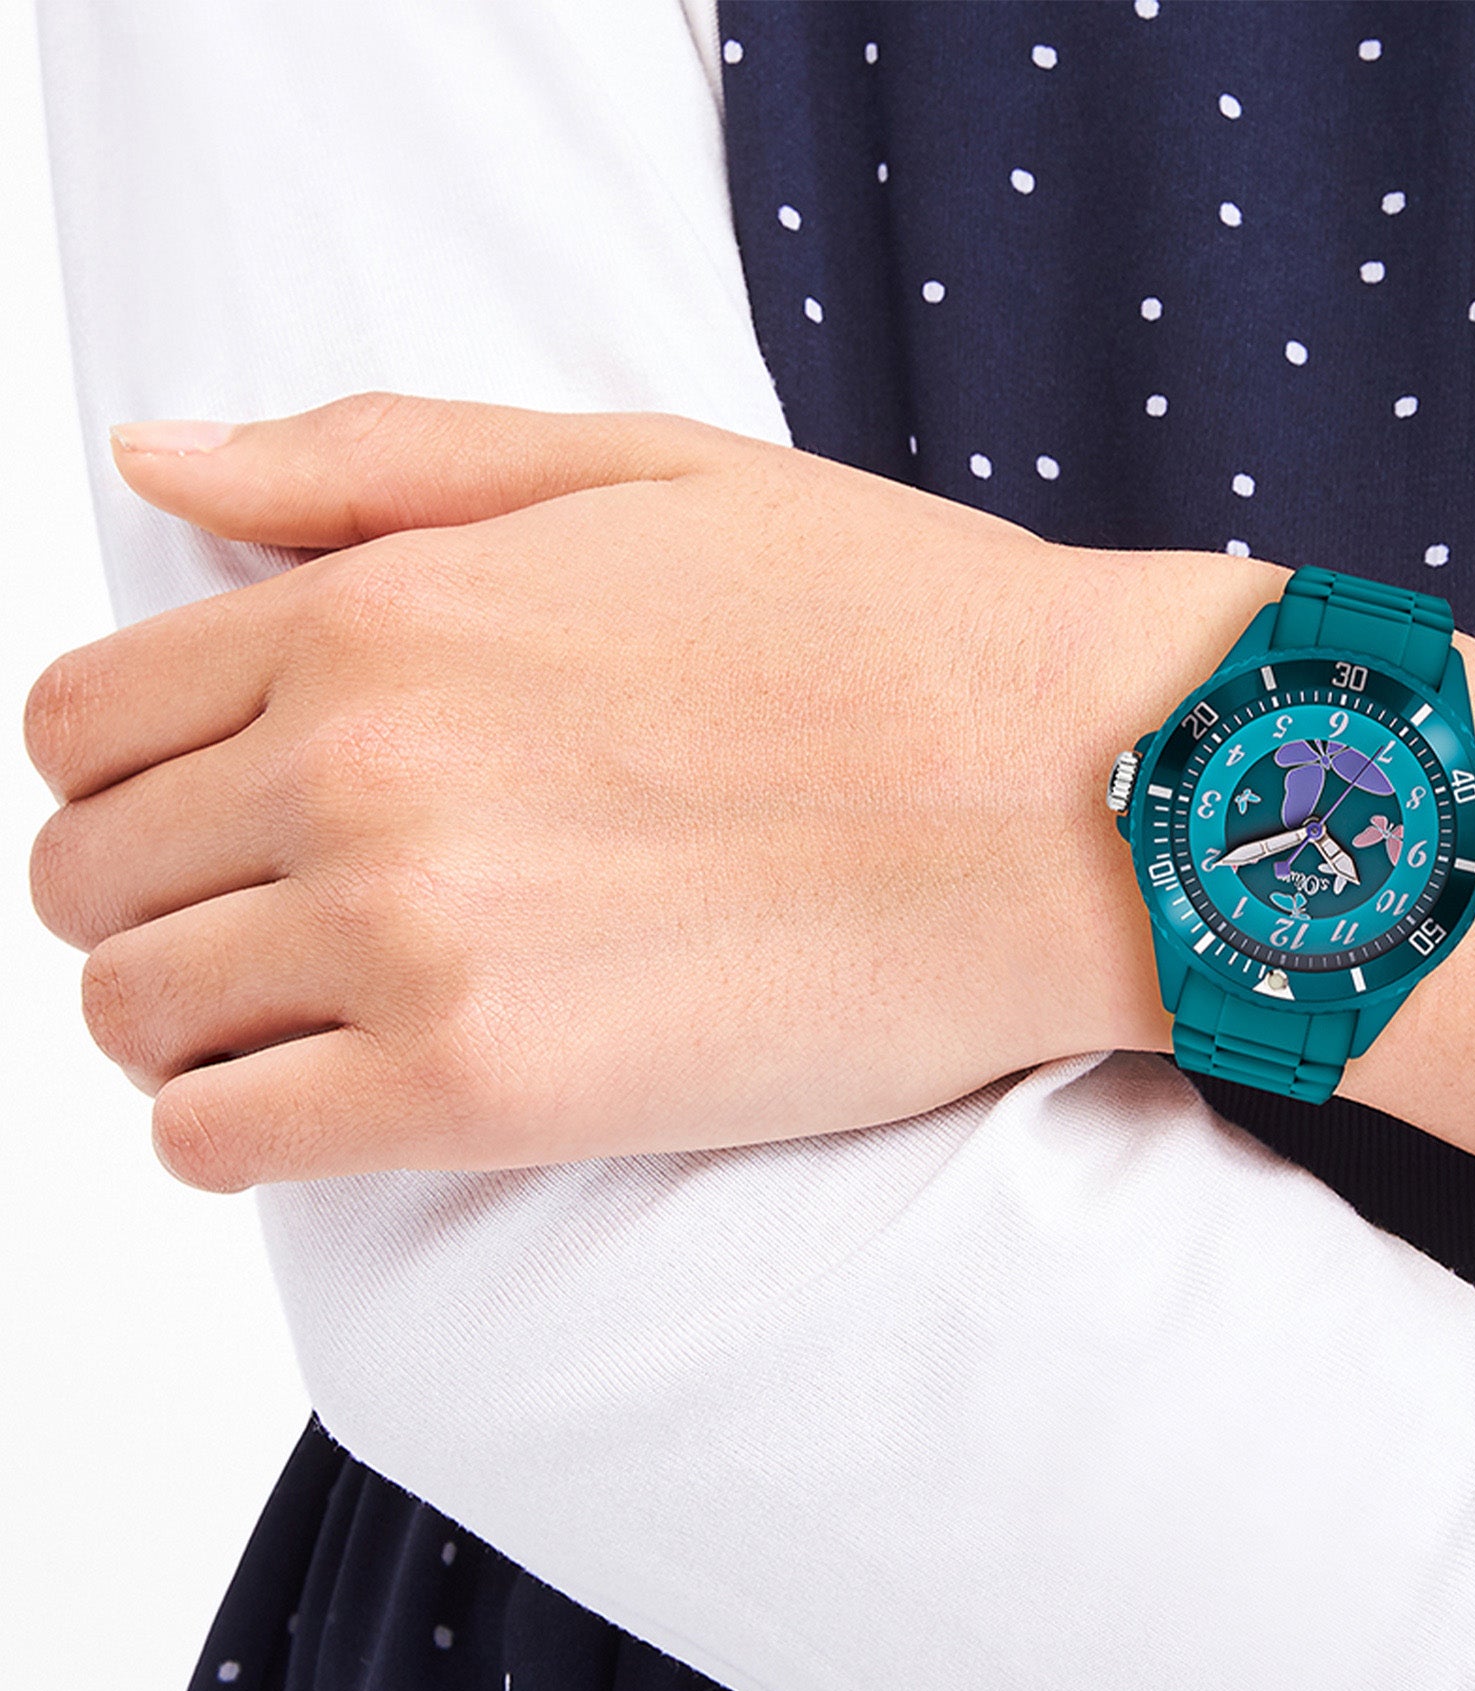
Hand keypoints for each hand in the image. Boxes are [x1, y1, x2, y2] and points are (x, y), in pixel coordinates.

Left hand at [27, 395, 1253, 1189]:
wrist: (1077, 793)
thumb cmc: (896, 630)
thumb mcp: (641, 470)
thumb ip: (375, 465)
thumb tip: (154, 474)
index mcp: (377, 608)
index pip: (83, 720)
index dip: (126, 783)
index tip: (220, 822)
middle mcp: (358, 767)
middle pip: (88, 880)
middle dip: (155, 905)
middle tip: (280, 927)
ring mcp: (411, 934)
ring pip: (136, 1022)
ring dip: (194, 1027)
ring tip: (321, 1020)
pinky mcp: (486, 1090)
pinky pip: (224, 1144)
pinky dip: (243, 1131)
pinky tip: (353, 1097)